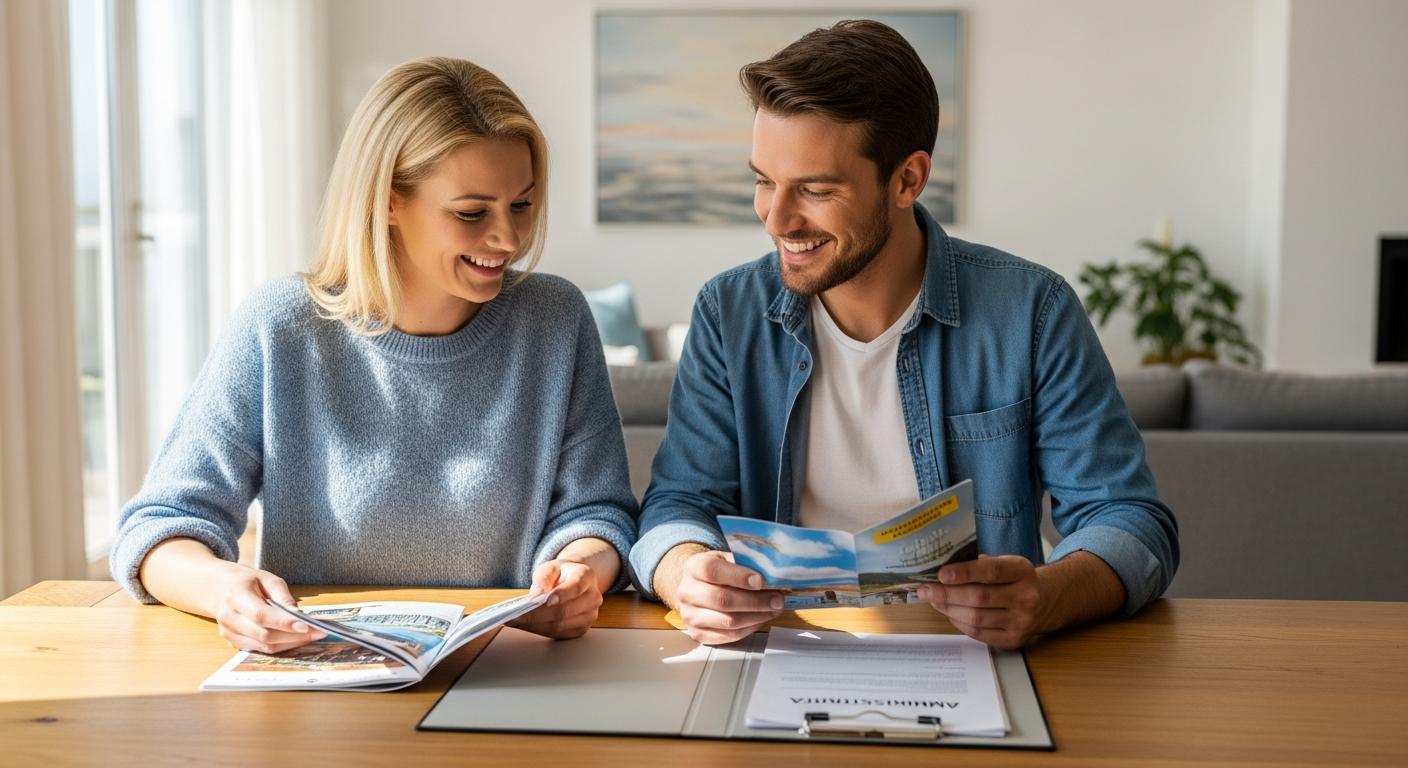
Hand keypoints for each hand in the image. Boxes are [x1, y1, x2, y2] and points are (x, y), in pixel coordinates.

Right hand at [212, 563, 325, 653]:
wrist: (218, 588)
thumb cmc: (247, 581)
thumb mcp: (267, 579)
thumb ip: (283, 597)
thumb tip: (298, 615)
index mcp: (235, 596)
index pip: (261, 615)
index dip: (284, 623)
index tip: (307, 626)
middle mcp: (228, 617)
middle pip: (263, 634)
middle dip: (293, 636)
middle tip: (318, 632)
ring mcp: (228, 632)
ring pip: (263, 646)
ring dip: (290, 643)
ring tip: (311, 636)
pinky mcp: (233, 642)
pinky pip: (260, 649)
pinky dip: (280, 646)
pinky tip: (295, 639)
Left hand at [509, 560, 603, 638]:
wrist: (574, 581)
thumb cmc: (561, 574)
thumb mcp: (549, 568)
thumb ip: (542, 579)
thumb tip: (536, 596)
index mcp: (586, 576)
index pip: (576, 587)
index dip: (561, 595)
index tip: (545, 600)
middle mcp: (592, 597)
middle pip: (565, 611)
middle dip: (538, 615)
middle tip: (517, 615)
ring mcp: (589, 615)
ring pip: (560, 626)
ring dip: (536, 626)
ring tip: (516, 622)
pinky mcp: (581, 629)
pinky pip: (559, 634)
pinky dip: (540, 631)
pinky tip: (527, 626)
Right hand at [673, 550, 782, 645]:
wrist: (698, 587)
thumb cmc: (719, 572)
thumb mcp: (727, 559)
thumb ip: (745, 564)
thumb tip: (774, 573)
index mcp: (693, 567)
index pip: (712, 571)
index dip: (738, 577)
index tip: (761, 580)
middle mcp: (687, 592)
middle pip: (722, 600)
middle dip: (755, 601)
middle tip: (776, 599)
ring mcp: (690, 615)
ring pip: (728, 621)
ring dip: (756, 616)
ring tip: (773, 609)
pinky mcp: (698, 634)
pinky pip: (729, 636)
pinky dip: (749, 628)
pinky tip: (760, 618)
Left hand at [918, 555, 1048, 650]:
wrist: (1046, 602)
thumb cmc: (1015, 579)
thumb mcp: (1006, 563)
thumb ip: (980, 564)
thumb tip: (942, 571)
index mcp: (1022, 571)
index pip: (991, 571)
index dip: (964, 573)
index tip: (941, 574)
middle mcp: (1026, 597)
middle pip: (979, 598)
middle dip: (946, 594)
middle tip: (925, 590)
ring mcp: (1021, 622)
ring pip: (976, 618)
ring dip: (949, 609)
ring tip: (933, 601)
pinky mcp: (1014, 640)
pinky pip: (979, 633)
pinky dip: (959, 623)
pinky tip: (949, 613)